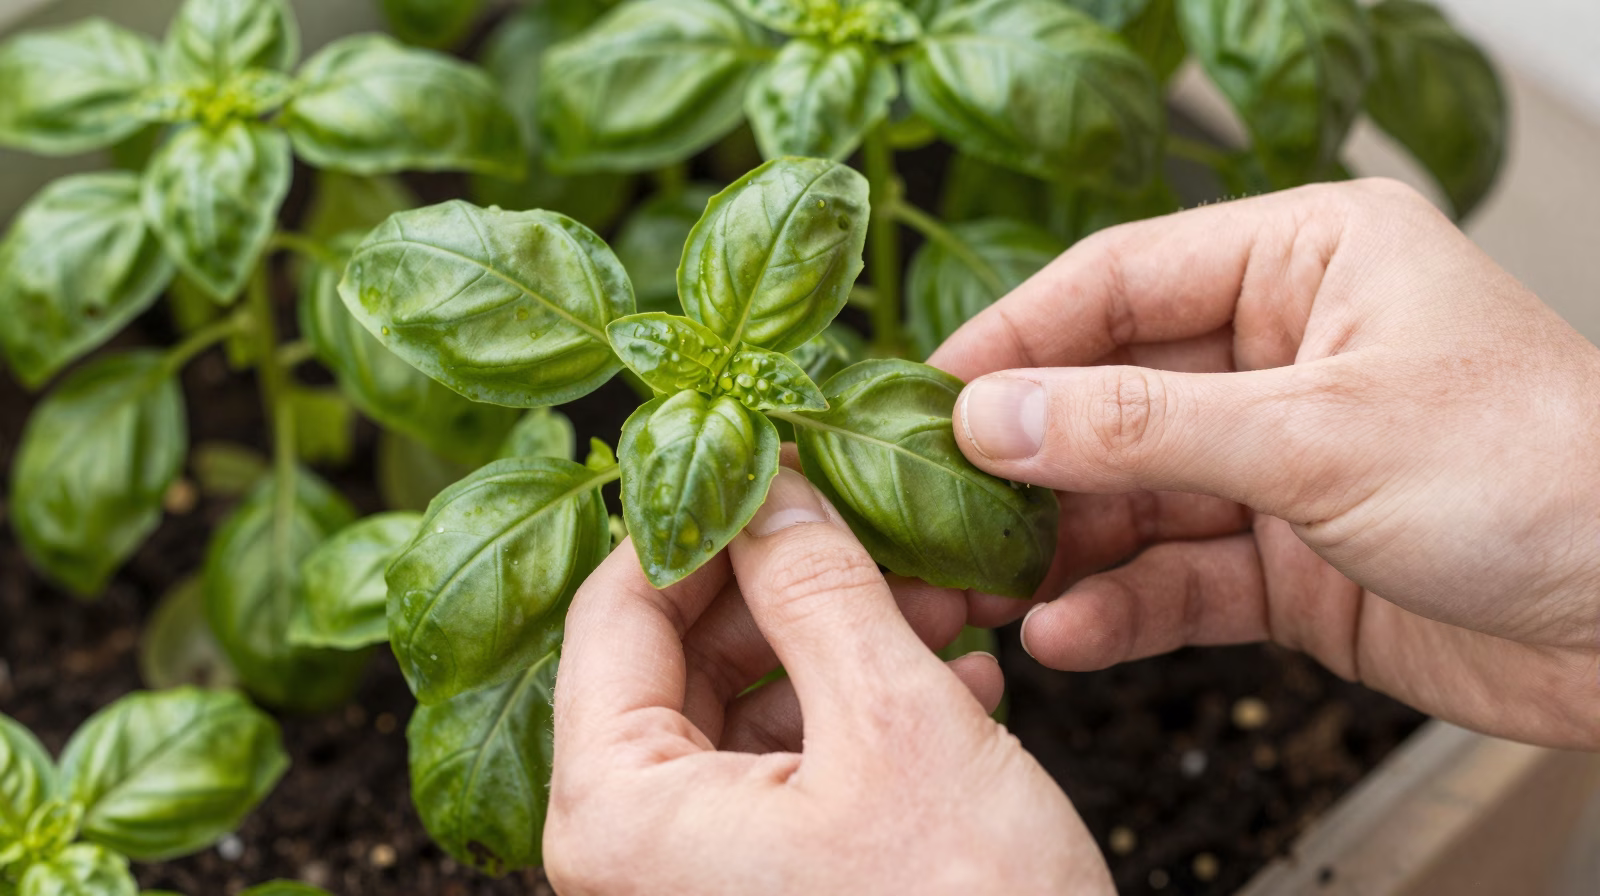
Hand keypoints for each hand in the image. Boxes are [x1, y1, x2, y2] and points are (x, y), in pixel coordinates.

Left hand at [544, 468, 1112, 894]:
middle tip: (881, 519)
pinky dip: (864, 716)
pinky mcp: (764, 890)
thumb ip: (818, 587)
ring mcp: (696, 876)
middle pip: (685, 654)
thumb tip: (767, 483)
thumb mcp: (893, 726)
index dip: (699, 513)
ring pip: (751, 706)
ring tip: (944, 596)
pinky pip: (790, 770)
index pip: (617, 605)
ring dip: (844, 640)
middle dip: (794, 579)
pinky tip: (954, 683)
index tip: (773, 454)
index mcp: (616, 811)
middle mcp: (631, 851)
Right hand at [930, 179, 1599, 750]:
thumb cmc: (1551, 478)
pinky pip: (1175, 577)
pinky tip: (1070, 631)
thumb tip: (995, 413)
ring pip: (1131, 497)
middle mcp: (1282, 353)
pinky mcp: (1285, 560)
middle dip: (1025, 463)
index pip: (1117, 281)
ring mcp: (1279, 462)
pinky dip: (1120, 607)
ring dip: (1059, 547)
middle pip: (1108, 397)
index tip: (929, 394)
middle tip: (936, 508)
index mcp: (1304, 263)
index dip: (1014, 339)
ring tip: (984, 585)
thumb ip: (1141, 428)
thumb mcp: (1319, 435)